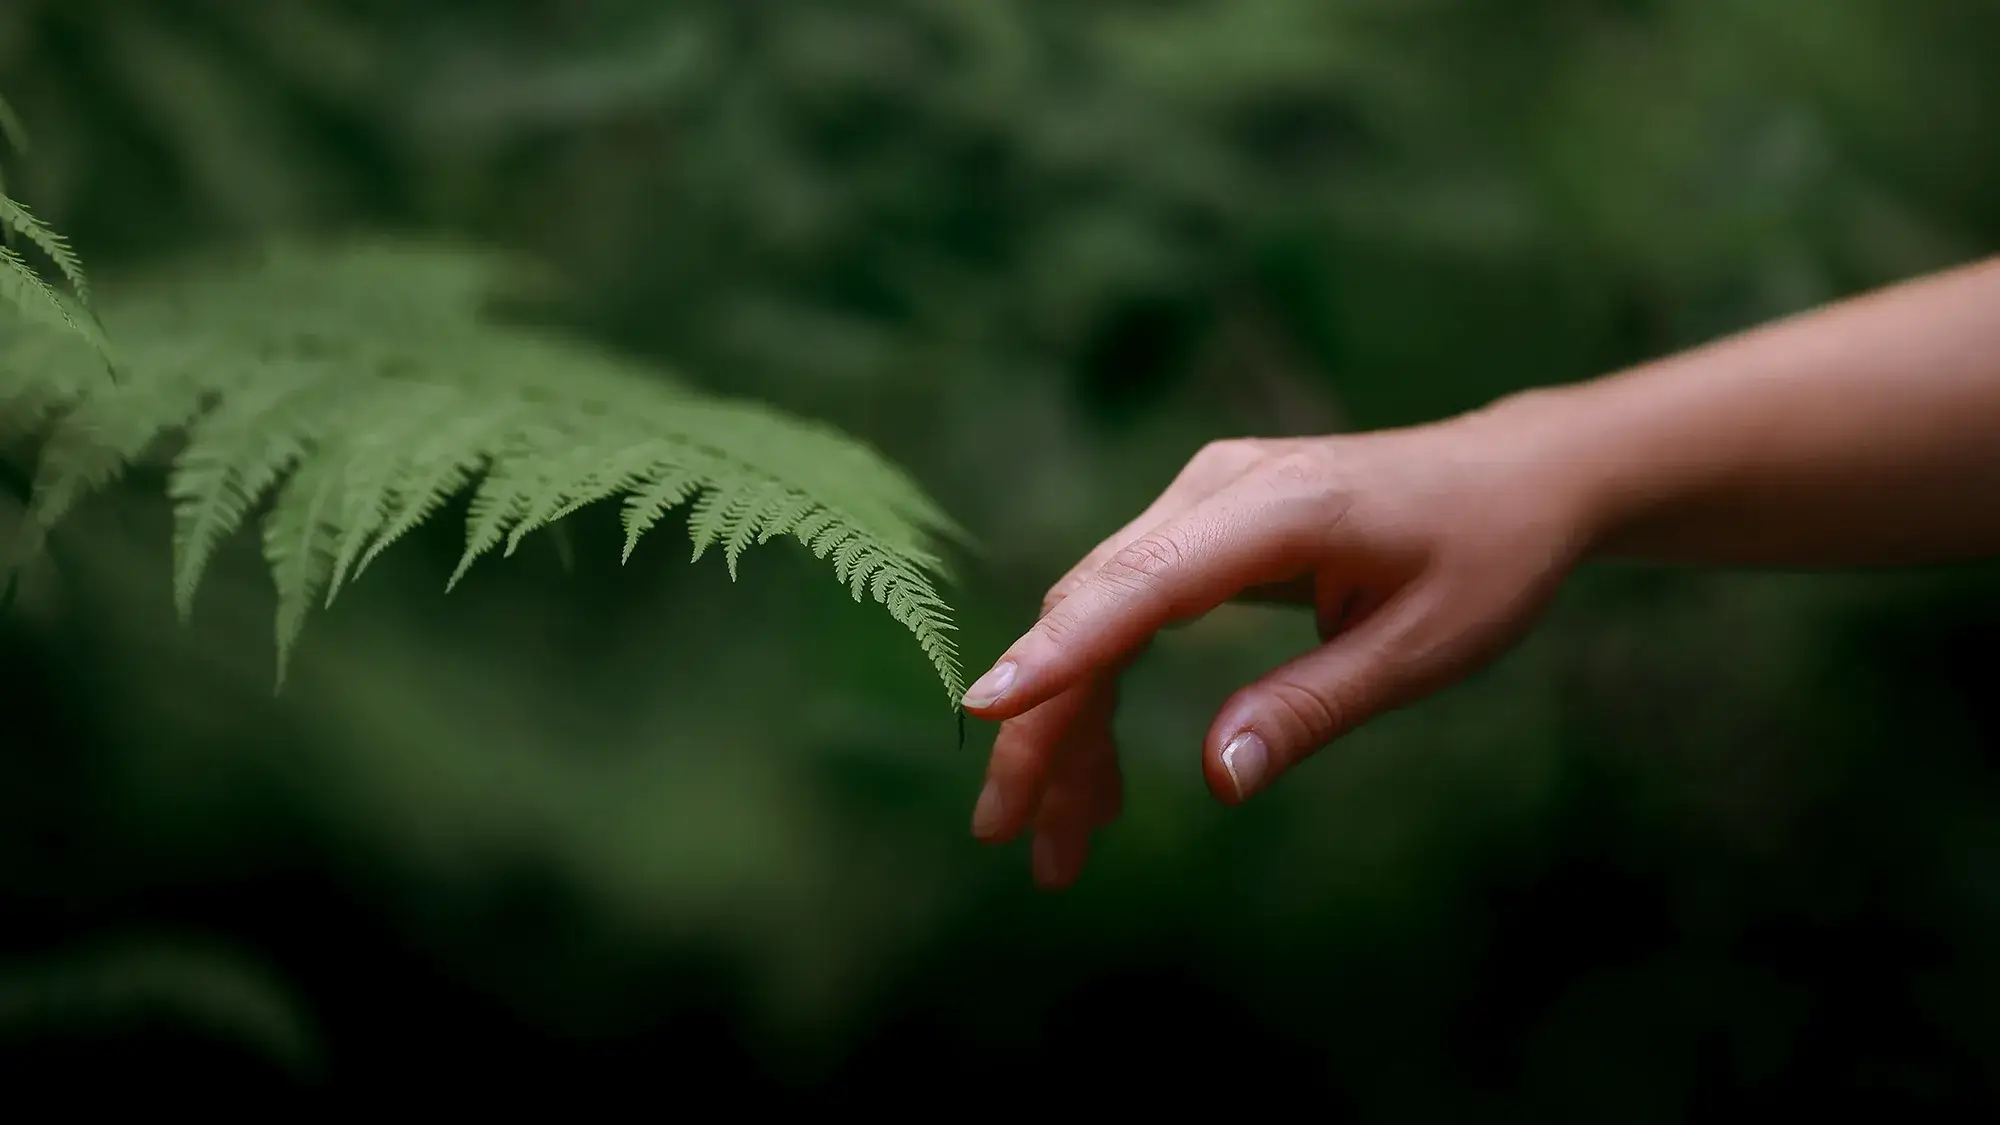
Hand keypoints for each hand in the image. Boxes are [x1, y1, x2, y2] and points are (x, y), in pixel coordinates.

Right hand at [961, 410, 1592, 889]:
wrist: (1516, 474)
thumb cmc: (1487, 557)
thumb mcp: (1424, 648)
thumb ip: (1313, 706)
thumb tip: (1216, 780)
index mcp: (1282, 507)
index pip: (1143, 581)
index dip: (1060, 651)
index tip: (984, 710)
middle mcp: (1219, 488)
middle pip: (1092, 606)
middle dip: (1042, 725)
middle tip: (1011, 836)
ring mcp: (1202, 499)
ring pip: (1095, 614)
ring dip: (1065, 723)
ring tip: (1059, 837)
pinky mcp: (1202, 525)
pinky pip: (1124, 608)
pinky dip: (1101, 689)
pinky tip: (1100, 773)